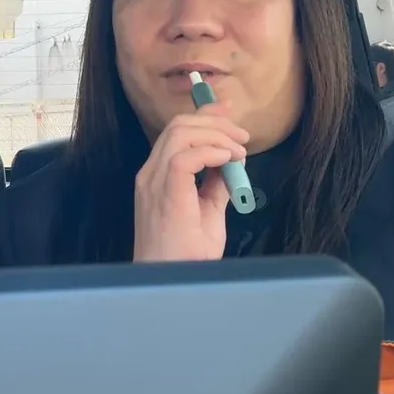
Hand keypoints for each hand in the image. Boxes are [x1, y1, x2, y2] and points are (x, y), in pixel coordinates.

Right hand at [132, 102, 248, 261]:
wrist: (171, 282)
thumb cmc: (185, 256)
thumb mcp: (208, 214)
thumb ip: (215, 187)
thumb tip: (230, 165)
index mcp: (157, 176)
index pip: (176, 131)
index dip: (204, 115)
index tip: (229, 111)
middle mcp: (150, 174)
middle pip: (178, 125)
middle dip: (215, 121)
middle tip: (243, 135)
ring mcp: (154, 182)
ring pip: (180, 134)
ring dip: (216, 135)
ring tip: (239, 150)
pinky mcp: (165, 193)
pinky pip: (184, 157)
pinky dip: (210, 151)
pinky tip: (227, 160)